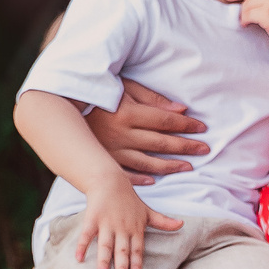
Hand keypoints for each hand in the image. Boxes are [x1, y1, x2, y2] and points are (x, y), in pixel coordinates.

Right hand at [73, 179, 182, 268]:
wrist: (110, 181)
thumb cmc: (130, 199)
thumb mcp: (147, 211)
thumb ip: (163, 221)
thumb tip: (182, 224)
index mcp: (135, 228)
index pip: (137, 249)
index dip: (137, 264)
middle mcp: (121, 228)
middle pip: (122, 250)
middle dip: (122, 266)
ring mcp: (106, 223)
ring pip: (105, 245)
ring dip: (104, 261)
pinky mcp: (92, 219)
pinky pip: (86, 235)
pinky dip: (82, 246)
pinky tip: (78, 259)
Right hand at [84, 78, 208, 181]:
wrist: (64, 107)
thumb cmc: (101, 94)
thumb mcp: (126, 88)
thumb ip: (153, 98)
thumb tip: (181, 109)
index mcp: (128, 113)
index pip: (165, 121)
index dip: (186, 125)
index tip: (202, 128)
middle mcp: (121, 134)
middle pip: (161, 143)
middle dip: (186, 146)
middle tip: (205, 149)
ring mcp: (112, 151)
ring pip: (147, 162)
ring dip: (170, 166)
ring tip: (188, 166)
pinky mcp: (103, 161)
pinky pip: (125, 174)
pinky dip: (140, 179)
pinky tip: (154, 180)